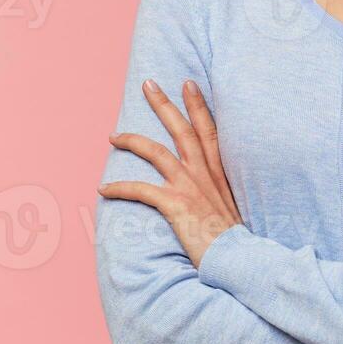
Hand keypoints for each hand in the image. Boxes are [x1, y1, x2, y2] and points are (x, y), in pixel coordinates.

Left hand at [100, 79, 243, 267]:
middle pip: (182, 130)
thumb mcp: (233, 207)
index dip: (198, 105)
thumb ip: (219, 193)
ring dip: (132, 141)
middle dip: (164, 105)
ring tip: (112, 136)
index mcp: (220, 173)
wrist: (239, 260)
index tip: (187, 84)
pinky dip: (119, 188)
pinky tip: (103, 189)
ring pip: (157, 153)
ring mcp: (190, 188)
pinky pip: (140, 190)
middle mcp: (205, 175)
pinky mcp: (176, 206)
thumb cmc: (235, 240)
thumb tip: (209, 191)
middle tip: (148, 84)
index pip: (209, 129)